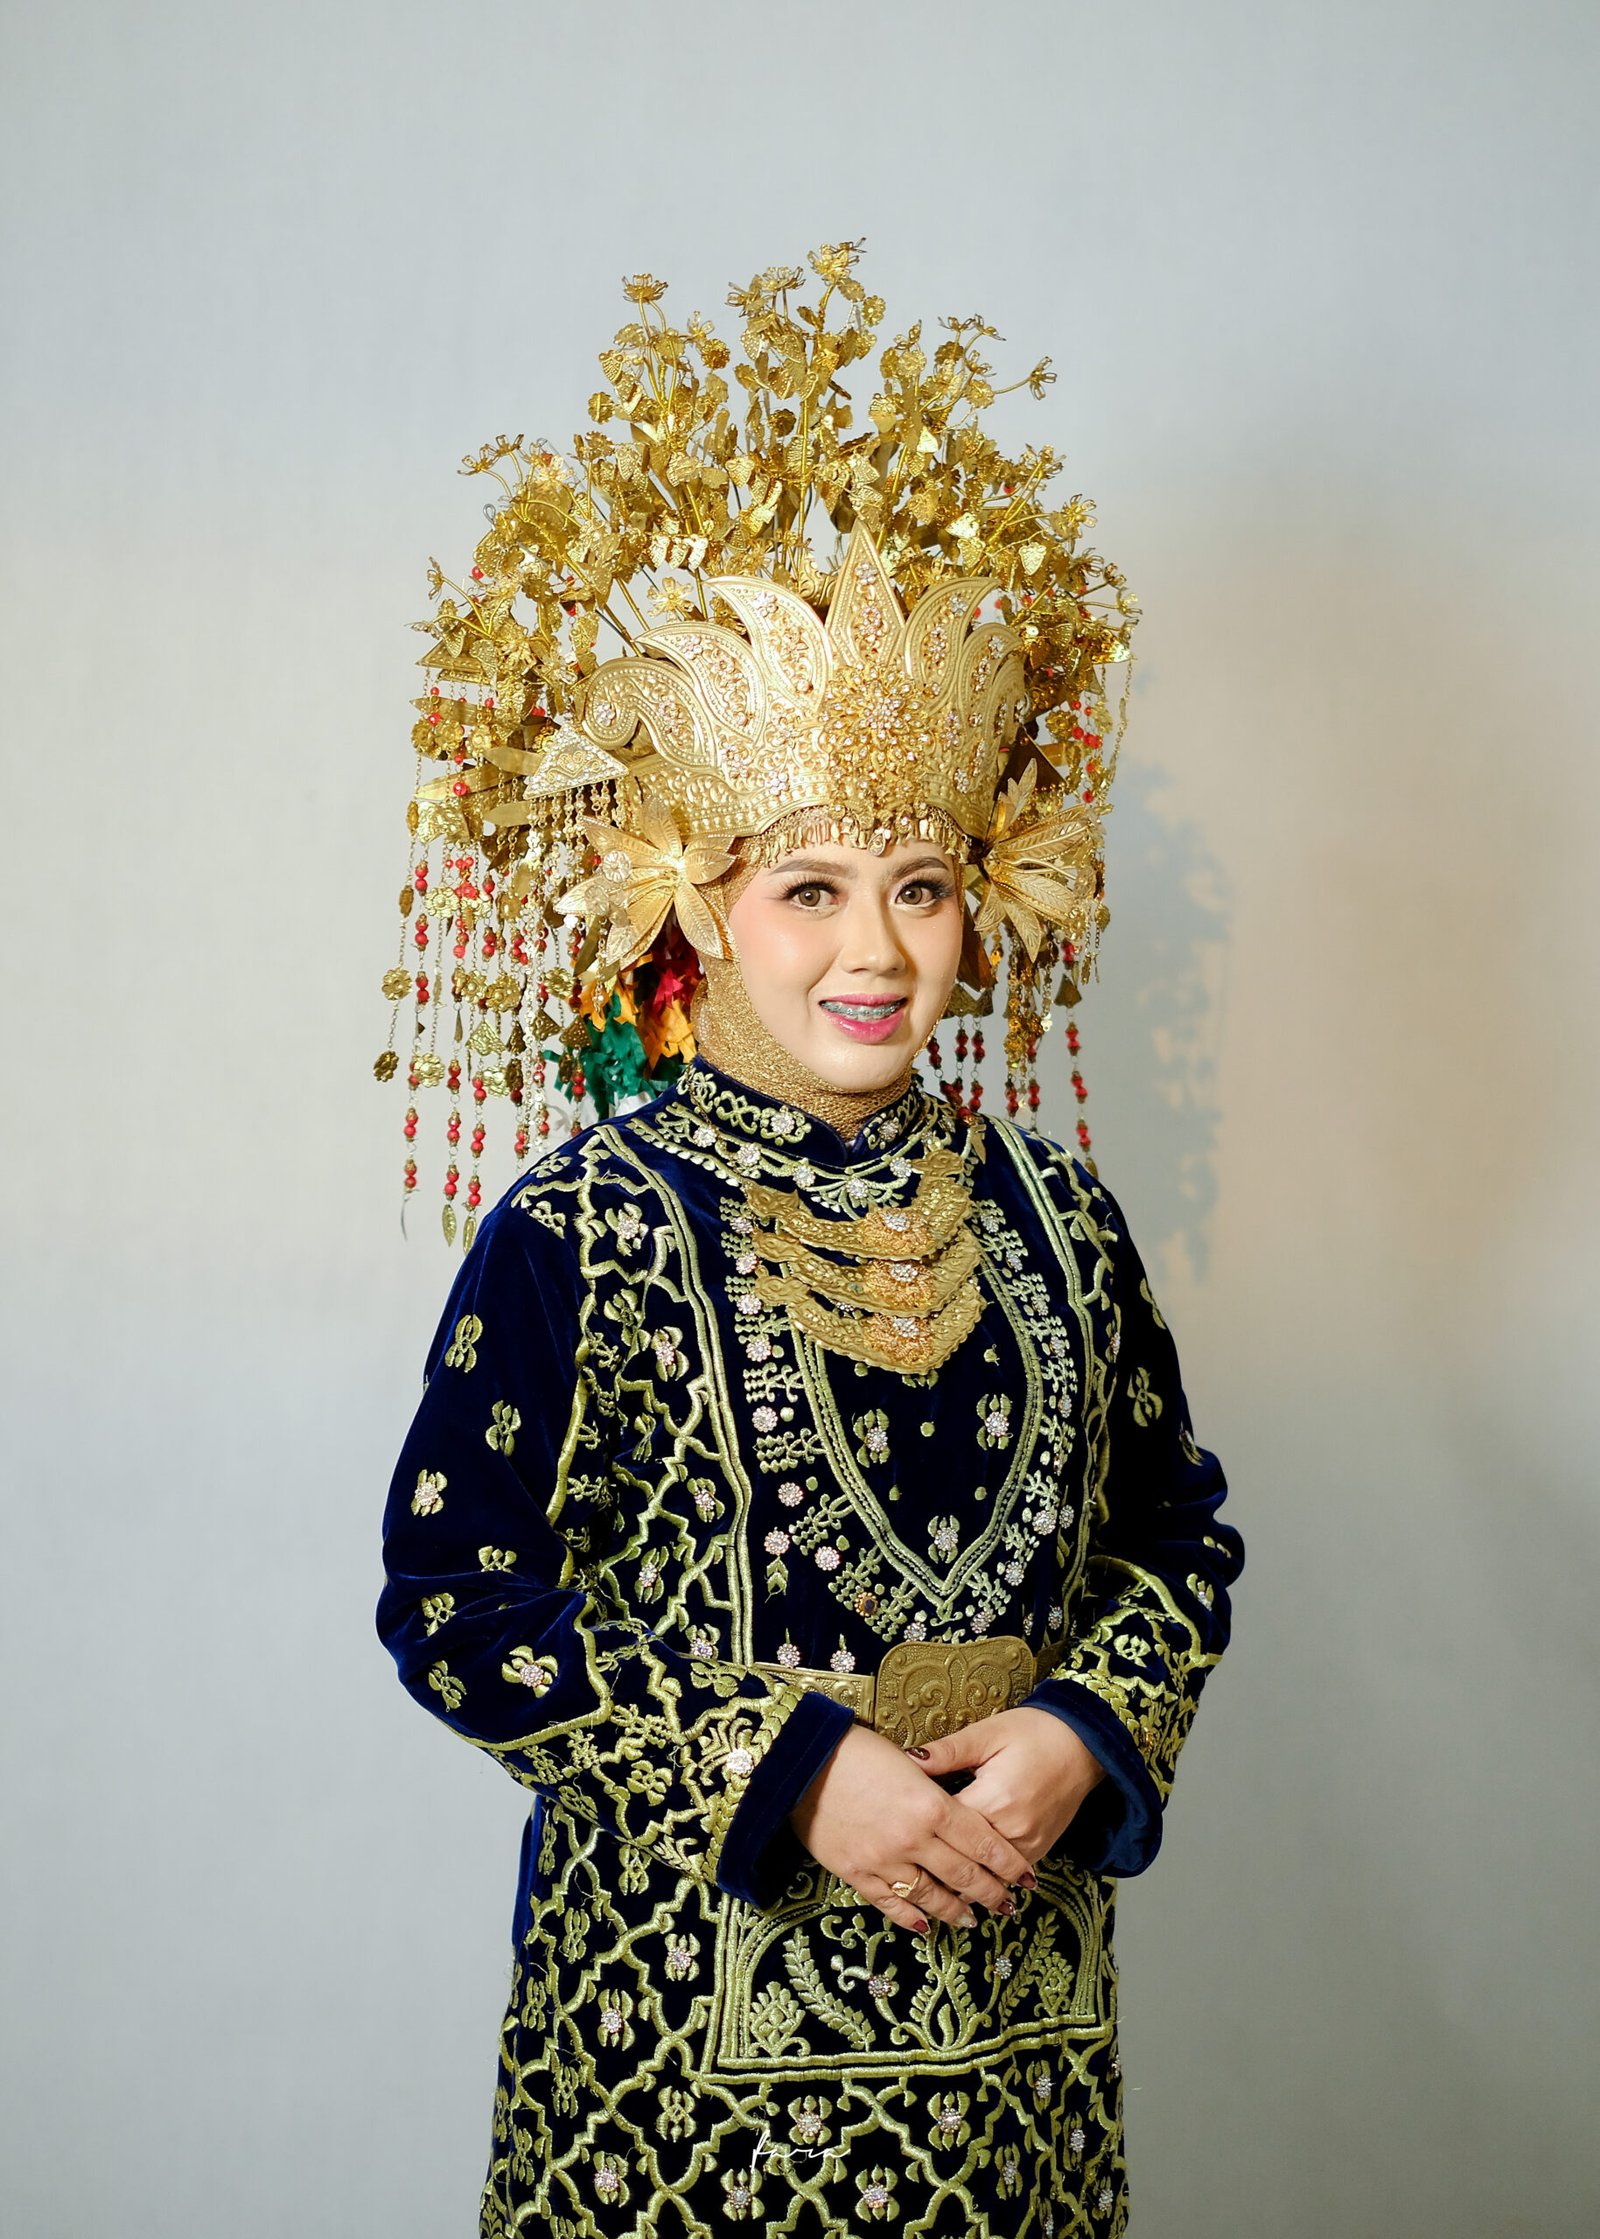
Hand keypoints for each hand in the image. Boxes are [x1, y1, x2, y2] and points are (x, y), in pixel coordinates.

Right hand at [788, 1723, 1038, 1935]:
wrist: (801, 1762)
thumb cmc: (856, 1750)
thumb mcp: (908, 1762)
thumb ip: (937, 1790)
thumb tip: (959, 1810)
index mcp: (931, 1805)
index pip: (982, 1843)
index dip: (1007, 1864)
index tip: (1025, 1878)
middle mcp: (913, 1839)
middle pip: (963, 1875)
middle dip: (991, 1893)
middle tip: (1008, 1905)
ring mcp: (884, 1861)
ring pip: (931, 1896)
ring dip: (956, 1911)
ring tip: (973, 1919)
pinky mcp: (856, 1874)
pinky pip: (891, 1904)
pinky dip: (912, 1917)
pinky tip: (926, 1924)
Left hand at [904, 1706, 1107, 1863]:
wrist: (1084, 1744)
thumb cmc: (1034, 1733)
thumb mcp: (986, 1734)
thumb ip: (947, 1752)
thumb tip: (907, 1760)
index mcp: (993, 1799)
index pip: (943, 1827)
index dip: (919, 1827)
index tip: (899, 1825)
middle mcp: (1011, 1830)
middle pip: (961, 1860)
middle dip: (933, 1862)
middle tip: (905, 1863)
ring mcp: (1028, 1845)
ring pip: (984, 1877)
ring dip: (959, 1878)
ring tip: (930, 1876)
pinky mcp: (1039, 1851)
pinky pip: (1006, 1875)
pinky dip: (985, 1876)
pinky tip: (966, 1875)